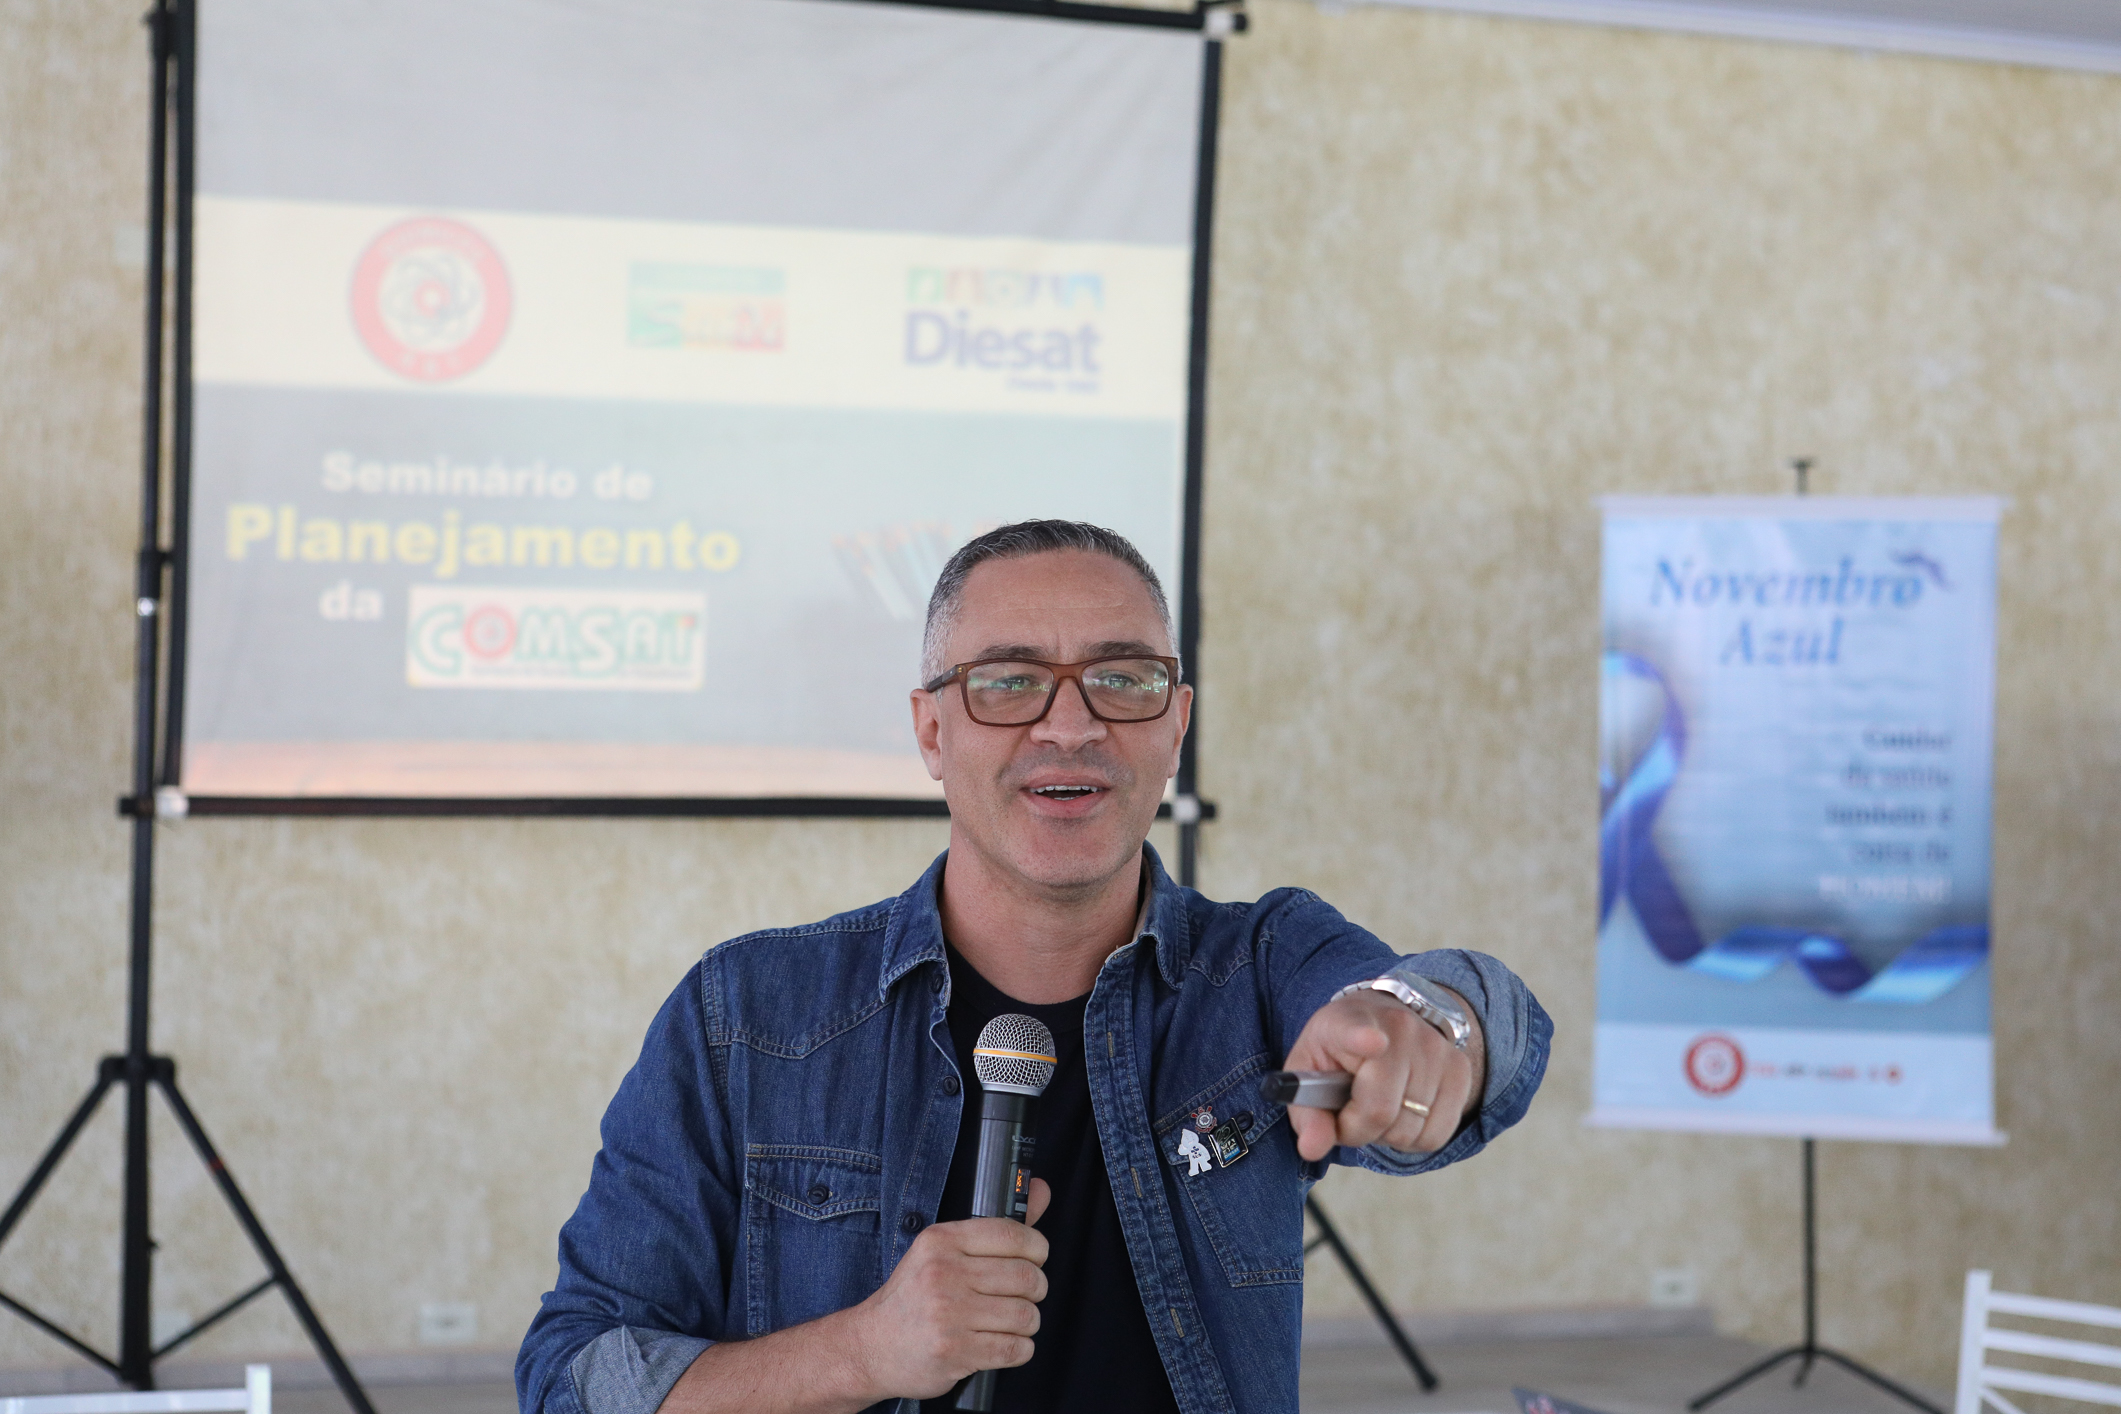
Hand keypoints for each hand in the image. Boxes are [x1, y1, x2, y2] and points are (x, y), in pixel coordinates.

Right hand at [846, 1178, 1052, 1400]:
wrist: (871, 1346)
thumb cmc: (912, 1298)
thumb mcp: (942, 1251)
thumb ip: (997, 1227)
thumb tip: (1041, 1189)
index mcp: (941, 1241)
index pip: (1012, 1233)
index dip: (1037, 1248)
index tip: (1036, 1258)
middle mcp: (943, 1274)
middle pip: (1026, 1277)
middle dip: (1036, 1290)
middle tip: (1024, 1296)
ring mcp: (948, 1315)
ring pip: (1026, 1316)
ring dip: (1028, 1323)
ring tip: (1009, 1323)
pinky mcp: (954, 1351)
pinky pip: (1015, 1349)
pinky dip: (1019, 1350)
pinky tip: (1001, 1344)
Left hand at [1281, 988, 1482, 1161]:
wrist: (1380, 1021)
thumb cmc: (1338, 1053)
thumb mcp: (1307, 1074)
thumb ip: (1306, 1115)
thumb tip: (1312, 1148)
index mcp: (1347, 1022)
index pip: (1356, 1031)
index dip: (1363, 1038)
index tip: (1373, 1042)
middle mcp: (1398, 1028)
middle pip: (1379, 1111)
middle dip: (1358, 1128)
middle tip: (1350, 1111)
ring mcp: (1434, 1046)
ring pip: (1410, 1130)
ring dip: (1388, 1134)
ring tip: (1377, 1106)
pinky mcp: (1460, 1068)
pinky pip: (1437, 1134)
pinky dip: (1416, 1139)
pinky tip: (1403, 1114)